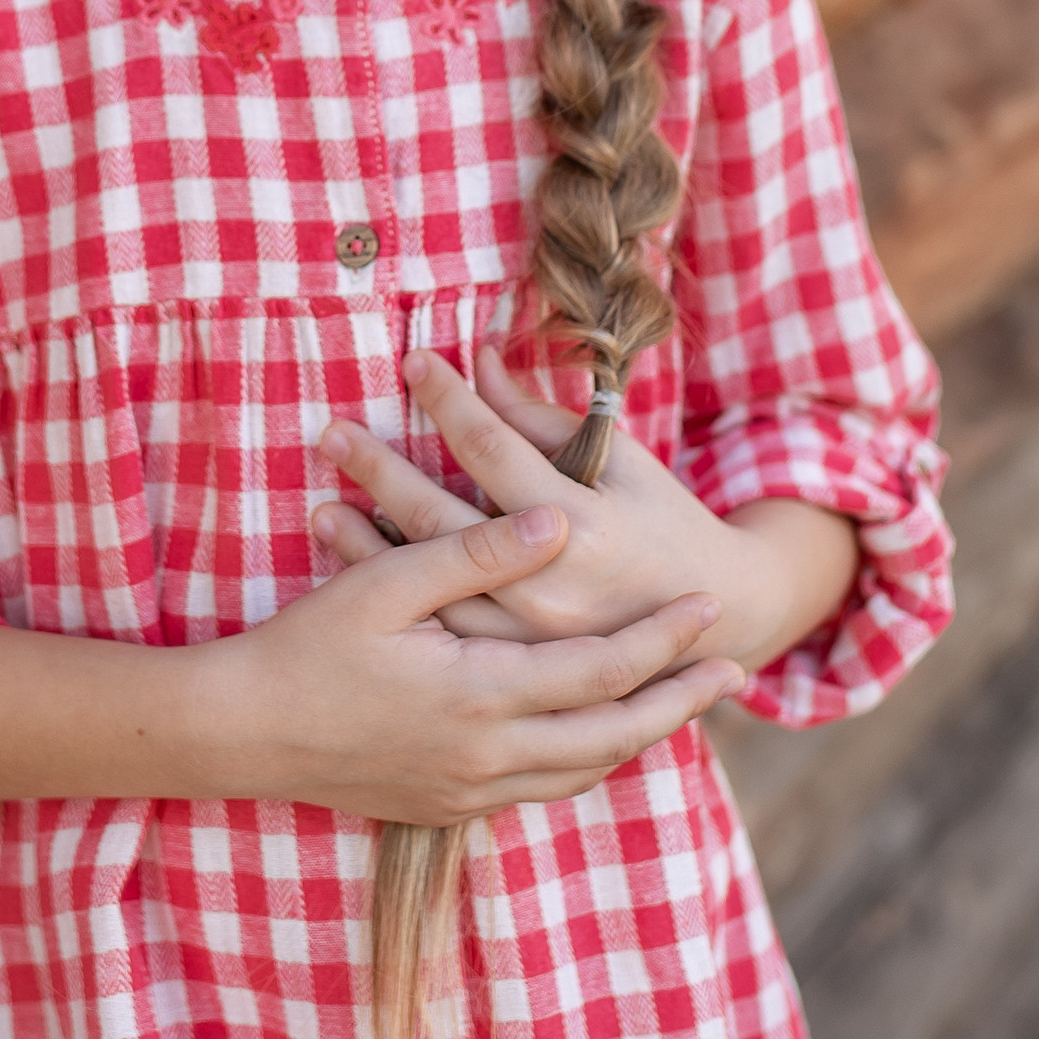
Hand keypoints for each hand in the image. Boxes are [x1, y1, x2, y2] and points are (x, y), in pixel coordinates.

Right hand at [205, 502, 743, 825]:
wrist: (240, 734)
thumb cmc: (306, 647)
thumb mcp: (388, 585)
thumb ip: (477, 551)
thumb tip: (555, 520)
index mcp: (481, 697)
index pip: (601, 672)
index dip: (663, 641)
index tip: (711, 610)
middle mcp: (488, 759)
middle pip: (614, 737)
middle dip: (678, 701)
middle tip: (732, 672)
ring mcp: (467, 792)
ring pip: (584, 774)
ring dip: (638, 737)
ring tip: (677, 703)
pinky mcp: (445, 808)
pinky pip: (542, 791)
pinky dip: (584, 761)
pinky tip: (592, 736)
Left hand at [311, 344, 859, 672]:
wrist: (718, 618)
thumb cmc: (664, 522)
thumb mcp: (621, 463)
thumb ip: (542, 421)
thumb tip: (479, 363)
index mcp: (583, 527)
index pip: (495, 450)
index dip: (451, 401)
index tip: (412, 360)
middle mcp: (551, 590)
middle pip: (444, 522)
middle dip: (383, 470)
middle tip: (332, 431)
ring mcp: (530, 644)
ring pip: (431, 589)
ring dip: (370, 542)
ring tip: (320, 498)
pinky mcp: (519, 678)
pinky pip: (441, 635)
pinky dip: (398, 599)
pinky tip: (355, 565)